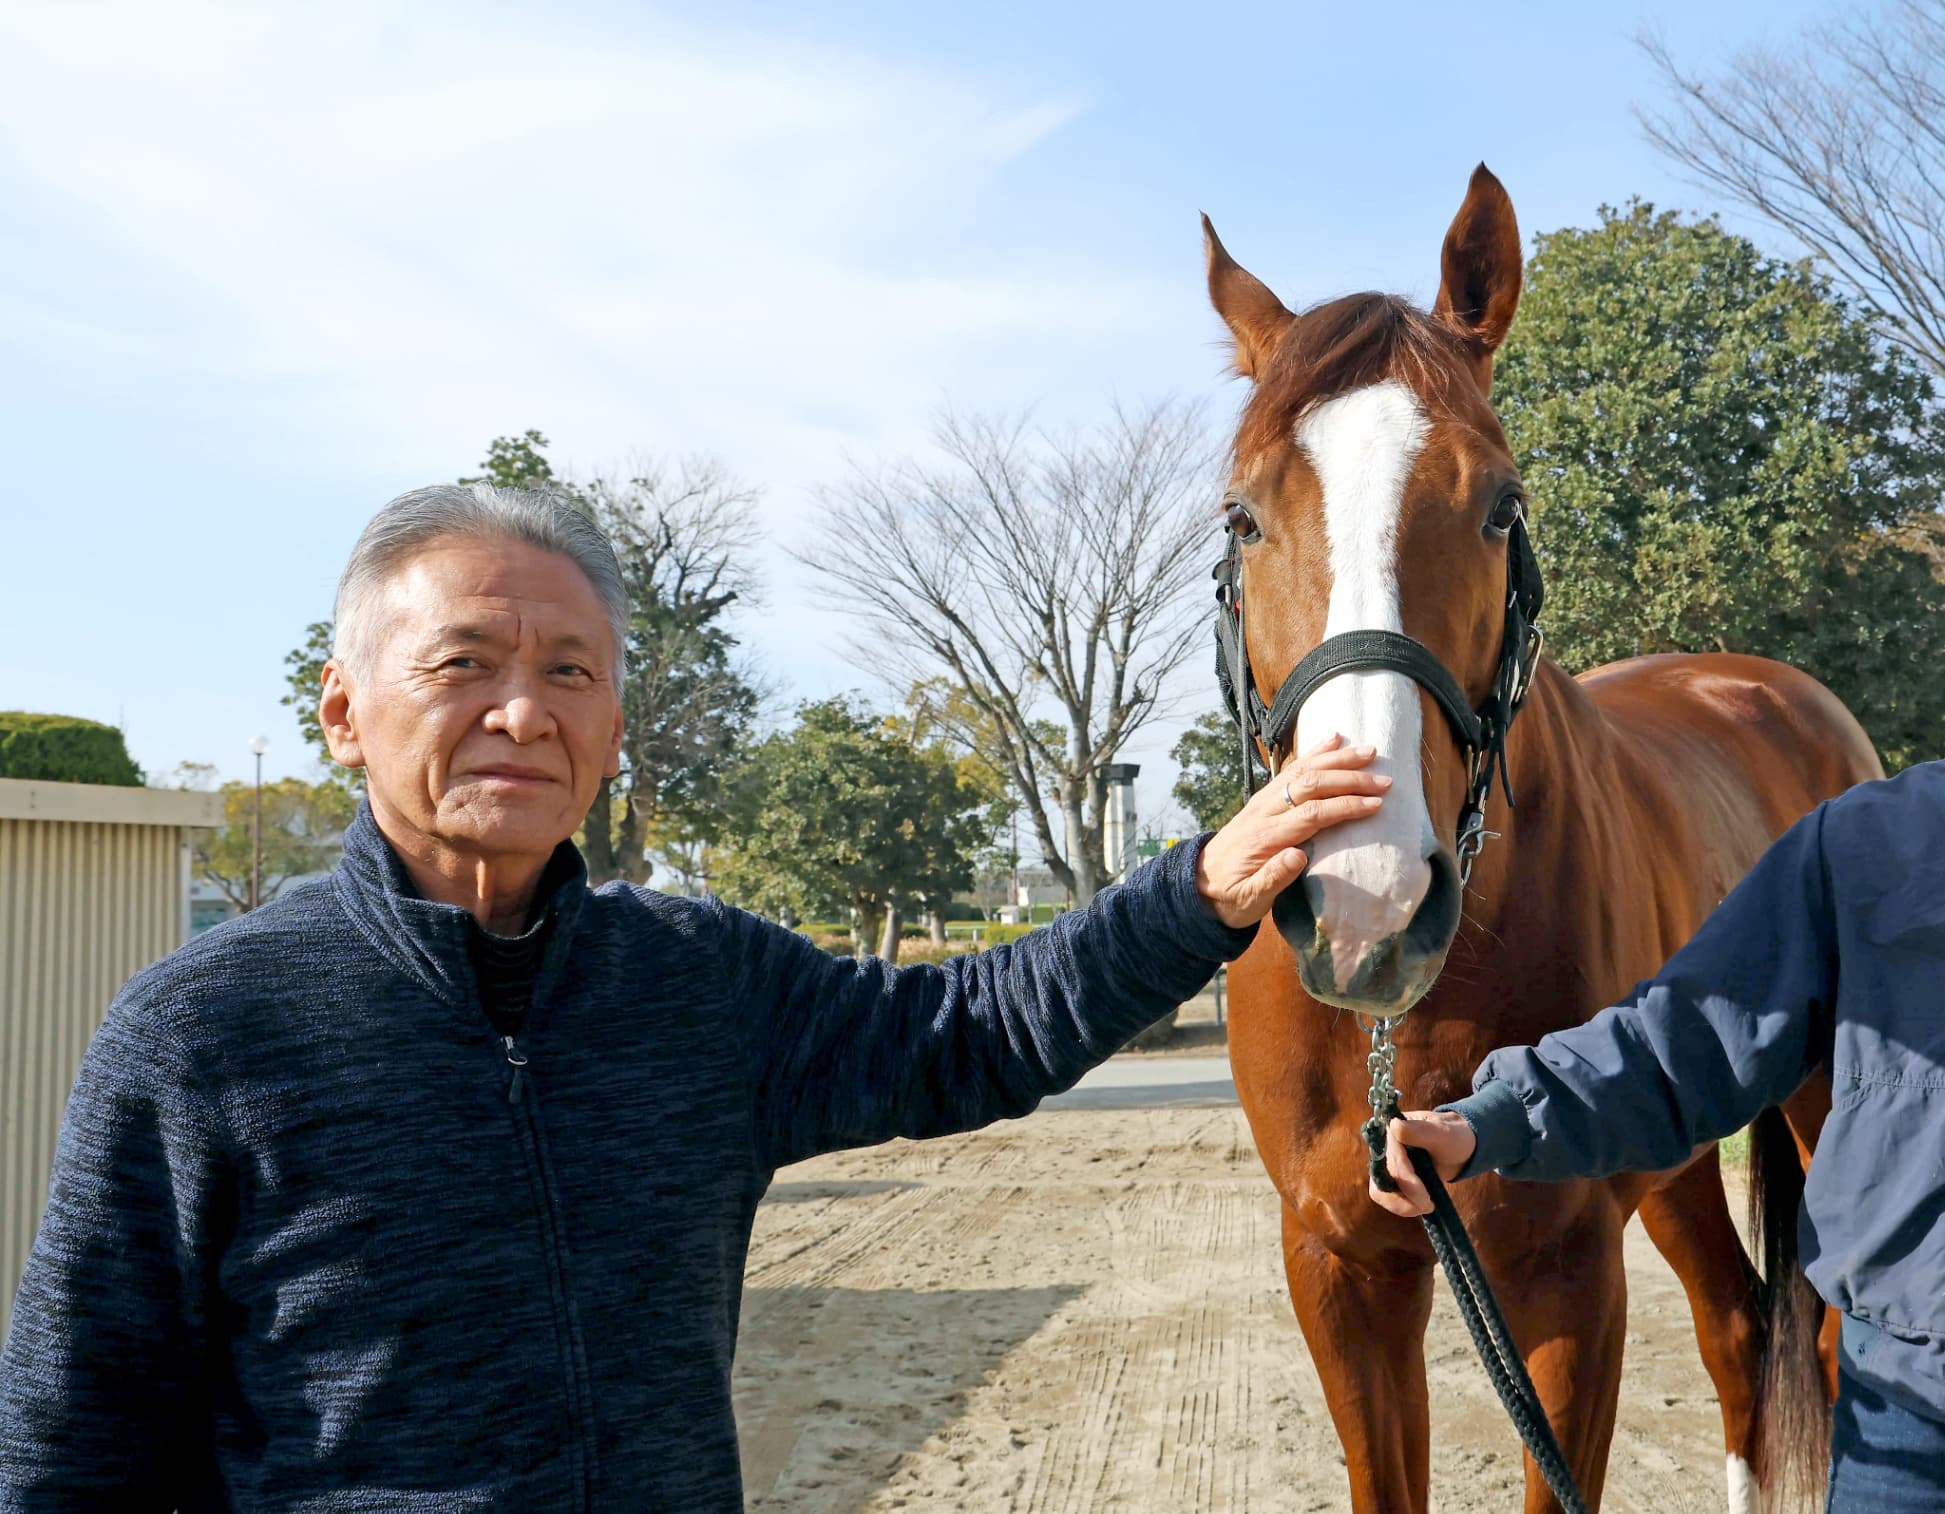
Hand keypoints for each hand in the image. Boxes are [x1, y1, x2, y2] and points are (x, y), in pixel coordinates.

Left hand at [1195, 734, 1388, 928]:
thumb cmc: (1229, 896)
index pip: (1312, 814)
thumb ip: (1272, 878)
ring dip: (1337, 759)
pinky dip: (1314, 753)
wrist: (1198, 886)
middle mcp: (1264, 812)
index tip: (1376, 805)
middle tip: (1384, 780)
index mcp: (1265, 837)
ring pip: (1302, 771)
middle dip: (1349, 779)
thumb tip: (1298, 856)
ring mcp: (1263, 801)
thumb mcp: (1249, 900)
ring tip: (1369, 751)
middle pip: (1311, 785)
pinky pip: (1291, 770)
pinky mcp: (1264, 798)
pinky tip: (1334, 740)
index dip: (1345, 807)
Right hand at [1369, 1109, 1476, 1216]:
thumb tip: (1394, 1125)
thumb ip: (1421, 1130)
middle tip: (1429, 1206)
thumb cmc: (1451, 1137)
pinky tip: (1418, 1206)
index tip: (1426, 1199)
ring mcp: (1382, 1162)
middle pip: (1384, 1177)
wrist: (1456, 1147)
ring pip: (1379, 1190)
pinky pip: (1384, 1197)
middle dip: (1408, 1195)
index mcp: (1392, 1128)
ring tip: (1426, 1207)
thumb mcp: (1443, 1132)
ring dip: (1401, 1204)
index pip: (1393, 1159)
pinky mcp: (1386, 1178)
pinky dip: (1400, 1206)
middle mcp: (1382, 1145)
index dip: (1407, 1181)